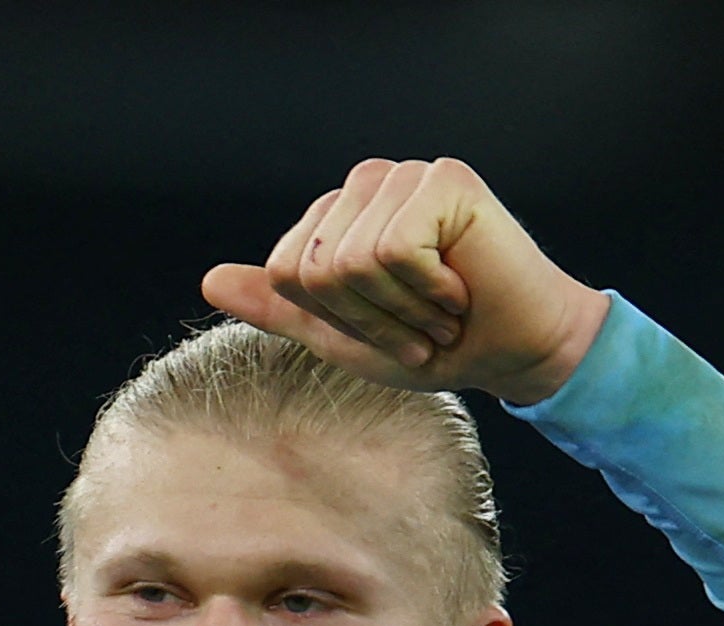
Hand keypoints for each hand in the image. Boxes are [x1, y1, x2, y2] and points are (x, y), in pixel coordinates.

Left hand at [201, 157, 609, 407]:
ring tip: (440, 310)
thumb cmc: (437, 345)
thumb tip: (209, 280)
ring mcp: (405, 176)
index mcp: (337, 216)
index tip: (387, 331)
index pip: (285, 271)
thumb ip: (280, 309)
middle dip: (367, 319)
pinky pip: (395, 248)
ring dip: (401, 309)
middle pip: (315, 267)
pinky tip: (459, 287)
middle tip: (419, 325)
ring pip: (352, 259)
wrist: (514, 352)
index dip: (335, 321)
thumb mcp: (343, 338)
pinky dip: (426, 288)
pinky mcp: (444, 180)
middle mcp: (367, 185)